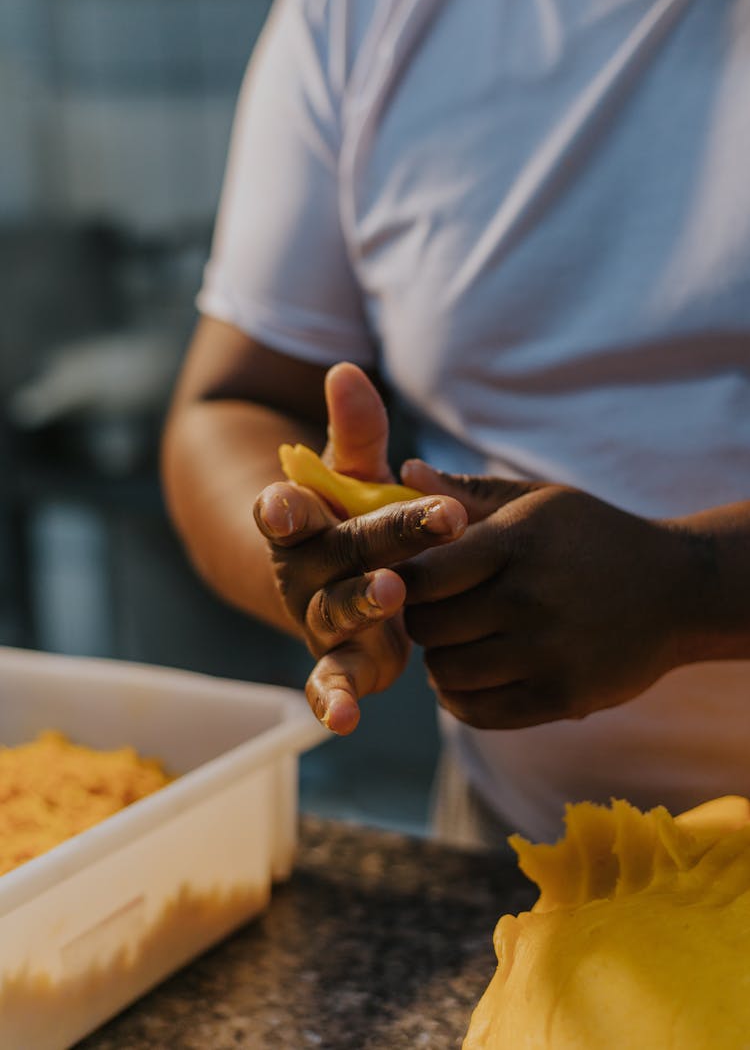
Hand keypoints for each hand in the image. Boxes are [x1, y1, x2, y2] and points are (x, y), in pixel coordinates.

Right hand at [253, 365, 466, 733]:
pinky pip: (334, 680)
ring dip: (358, 609)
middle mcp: (300, 570)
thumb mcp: (350, 469)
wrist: (327, 569)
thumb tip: (348, 370)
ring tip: (390, 598)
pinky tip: (346, 718)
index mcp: (296, 520)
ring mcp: (319, 616)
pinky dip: (335, 700)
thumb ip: (354, 429)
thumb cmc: (345, 510)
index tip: (283, 502)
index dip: (280, 508)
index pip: (284, 510)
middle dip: (368, 548)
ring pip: (335, 616)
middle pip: (331, 559)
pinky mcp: (343, 658)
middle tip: (397, 549)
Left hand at [397, 462, 690, 728]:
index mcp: (516, 542)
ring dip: (440, 662)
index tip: (414, 580)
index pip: (421, 574)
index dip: (404, 581)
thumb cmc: (591, 537)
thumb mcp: (536, 501)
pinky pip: (479, 711)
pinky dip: (460, 700)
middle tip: (435, 614)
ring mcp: (547, 652)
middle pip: (428, 627)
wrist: (677, 589)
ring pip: (447, 672)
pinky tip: (469, 678)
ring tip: (455, 644)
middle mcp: (529, 598)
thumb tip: (405, 471)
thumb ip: (466, 493)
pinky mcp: (563, 697)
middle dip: (420, 622)